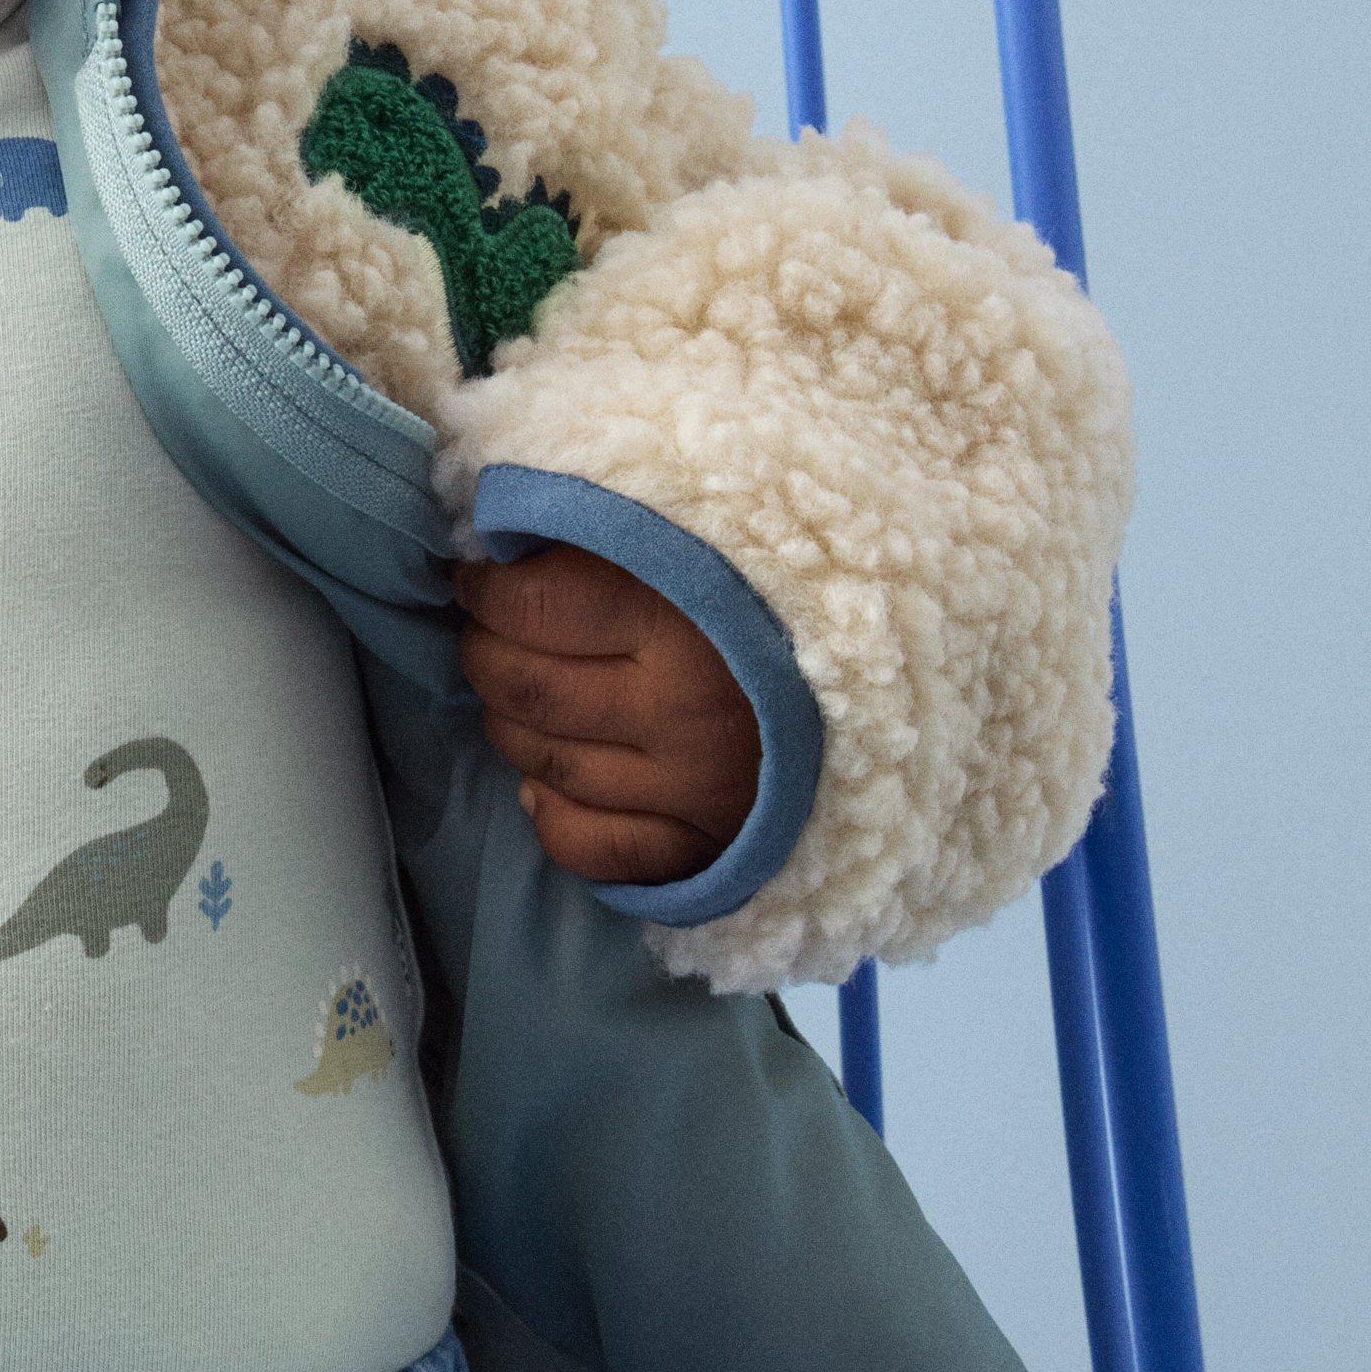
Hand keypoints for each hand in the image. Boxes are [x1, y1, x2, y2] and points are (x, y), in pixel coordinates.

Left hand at [452, 541, 761, 890]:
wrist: (890, 675)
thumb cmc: (786, 590)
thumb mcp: (711, 533)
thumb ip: (617, 525)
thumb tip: (507, 532)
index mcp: (684, 615)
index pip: (535, 605)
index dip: (487, 590)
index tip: (480, 580)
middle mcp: (685, 710)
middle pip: (529, 690)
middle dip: (486, 656)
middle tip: (488, 634)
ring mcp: (694, 788)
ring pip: (548, 765)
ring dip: (510, 728)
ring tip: (518, 697)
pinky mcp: (705, 845)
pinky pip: (589, 846)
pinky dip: (550, 815)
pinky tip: (543, 784)